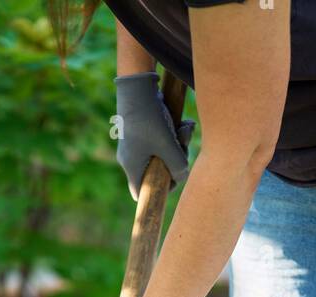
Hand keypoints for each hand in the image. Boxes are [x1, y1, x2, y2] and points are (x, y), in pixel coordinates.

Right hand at [115, 73, 194, 200]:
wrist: (138, 86)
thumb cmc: (150, 118)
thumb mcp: (168, 146)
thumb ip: (178, 167)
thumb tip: (182, 177)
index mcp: (131, 167)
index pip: (141, 193)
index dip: (159, 190)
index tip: (173, 177)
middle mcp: (130, 158)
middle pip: (156, 172)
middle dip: (175, 160)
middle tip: (183, 146)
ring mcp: (135, 145)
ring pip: (162, 154)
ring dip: (178, 144)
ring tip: (185, 128)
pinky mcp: (141, 132)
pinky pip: (160, 141)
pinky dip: (173, 134)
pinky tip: (183, 123)